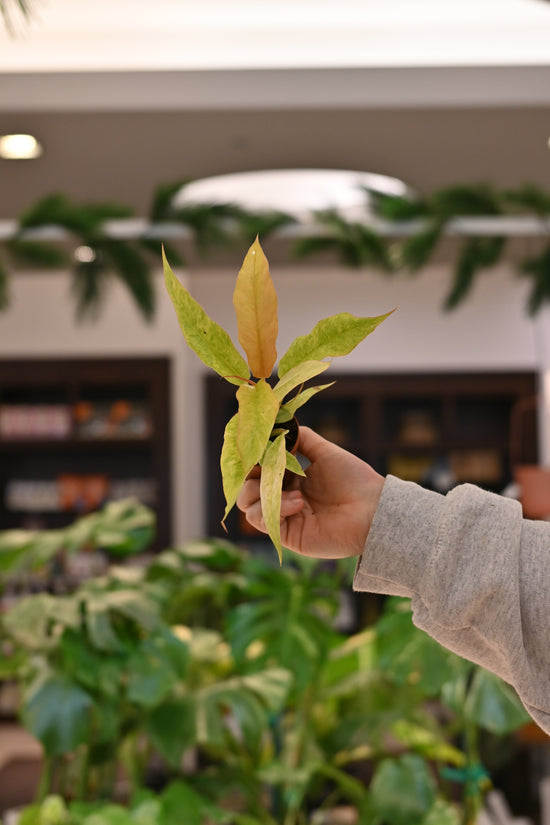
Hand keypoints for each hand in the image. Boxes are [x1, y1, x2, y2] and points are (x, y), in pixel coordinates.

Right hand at [237, 426, 384, 558]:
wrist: (373, 509)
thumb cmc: (354, 480)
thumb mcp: (325, 452)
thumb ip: (301, 438)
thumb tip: (278, 425)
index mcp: (290, 480)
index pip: (257, 470)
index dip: (252, 460)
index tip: (254, 448)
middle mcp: (284, 498)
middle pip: (246, 489)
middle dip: (249, 475)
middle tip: (263, 466)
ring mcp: (284, 518)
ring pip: (248, 506)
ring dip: (259, 492)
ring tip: (286, 487)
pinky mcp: (288, 535)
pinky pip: (264, 521)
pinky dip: (275, 508)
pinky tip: (297, 502)